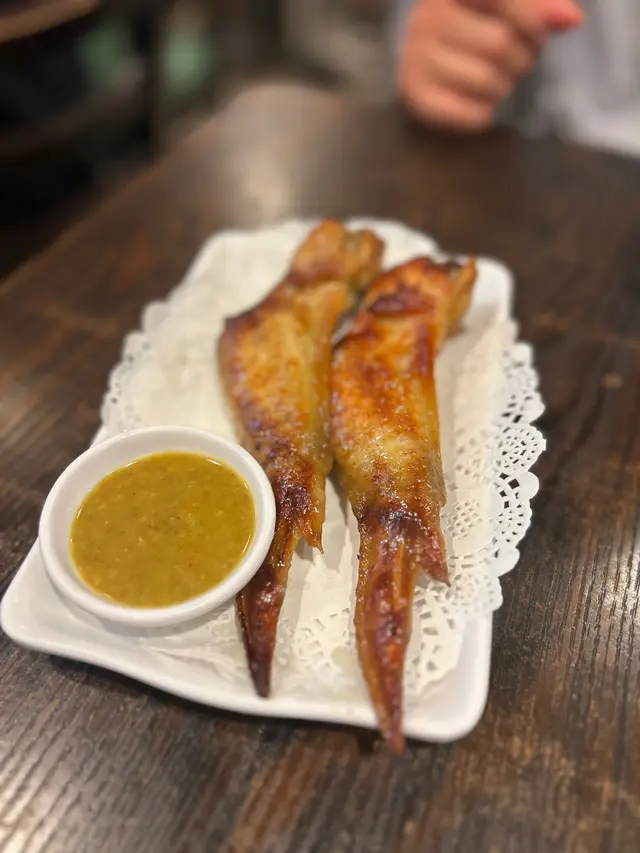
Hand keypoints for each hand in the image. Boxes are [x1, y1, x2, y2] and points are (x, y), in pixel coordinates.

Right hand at [398, 0, 582, 131]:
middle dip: (522, 56)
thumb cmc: (479, 23)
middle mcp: (426, 19)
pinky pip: (472, 114)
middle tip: (518, 57)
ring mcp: (416, 59)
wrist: (429, 61)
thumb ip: (540, 4)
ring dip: (505, 85)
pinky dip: (485, 113)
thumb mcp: (510, 5)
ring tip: (496, 76)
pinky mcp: (418, 98)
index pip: (501, 0)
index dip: (533, 19)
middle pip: (498, 44)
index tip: (548, 29)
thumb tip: (570, 20)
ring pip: (487, 82)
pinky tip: (477, 100)